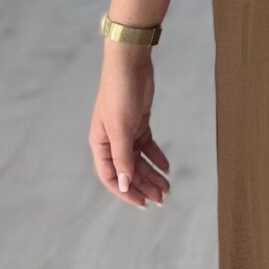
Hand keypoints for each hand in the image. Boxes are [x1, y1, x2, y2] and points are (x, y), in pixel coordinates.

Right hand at [90, 55, 170, 209]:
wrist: (129, 64)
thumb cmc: (119, 93)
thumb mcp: (121, 129)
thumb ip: (123, 158)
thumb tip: (124, 184)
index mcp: (100, 144)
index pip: (111, 177)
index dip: (126, 192)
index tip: (143, 204)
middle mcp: (111, 141)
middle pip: (128, 171)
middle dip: (144, 186)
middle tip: (162, 198)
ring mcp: (125, 132)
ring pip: (139, 161)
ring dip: (152, 174)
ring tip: (167, 187)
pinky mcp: (138, 123)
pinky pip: (147, 146)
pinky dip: (156, 157)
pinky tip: (166, 168)